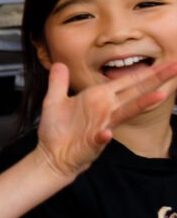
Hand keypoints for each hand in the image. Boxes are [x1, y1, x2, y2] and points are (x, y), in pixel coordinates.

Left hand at [35, 56, 176, 179]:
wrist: (52, 155)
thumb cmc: (56, 130)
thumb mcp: (54, 101)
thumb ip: (59, 82)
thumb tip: (59, 63)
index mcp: (99, 97)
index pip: (127, 81)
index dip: (146, 71)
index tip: (167, 62)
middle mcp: (105, 109)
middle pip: (135, 91)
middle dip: (156, 79)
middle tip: (176, 67)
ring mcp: (103, 125)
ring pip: (126, 111)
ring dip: (142, 104)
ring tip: (160, 95)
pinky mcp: (93, 142)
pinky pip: (101, 137)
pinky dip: (104, 135)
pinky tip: (107, 132)